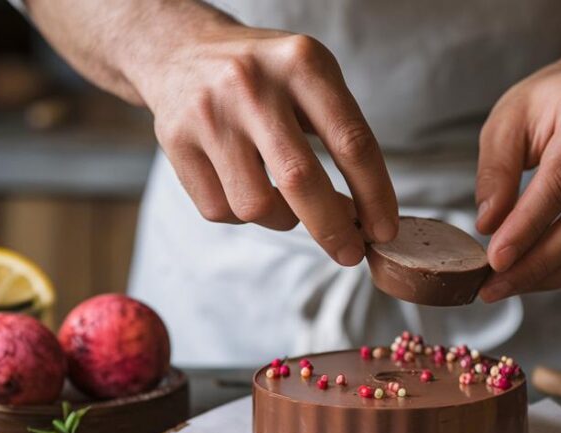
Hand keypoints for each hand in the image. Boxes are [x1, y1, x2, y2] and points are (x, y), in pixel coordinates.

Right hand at [129, 19, 398, 265]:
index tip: (385, 230)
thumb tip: (365, 216)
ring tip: (286, 201)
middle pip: (301, 180)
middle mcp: (253, 85)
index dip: (374, 195)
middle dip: (332, 229)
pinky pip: (220, 209)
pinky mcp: (175, 141)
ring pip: (256, 205)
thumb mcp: (311, 79)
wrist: (182, 51)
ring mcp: (209, 114)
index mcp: (301, 64)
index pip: (351, 142)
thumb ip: (341, 136)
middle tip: (349, 253)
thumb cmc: (266, 77)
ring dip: (283, 219)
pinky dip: (242, 214)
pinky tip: (245, 186)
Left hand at [474, 61, 560, 301]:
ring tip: (514, 285)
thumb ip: (496, 170)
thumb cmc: (548, 105)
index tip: (496, 259)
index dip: (528, 225)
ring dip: (557, 272)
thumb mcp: (507, 120)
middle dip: (540, 260)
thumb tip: (490, 224)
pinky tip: (543, 276)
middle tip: (498, 285)